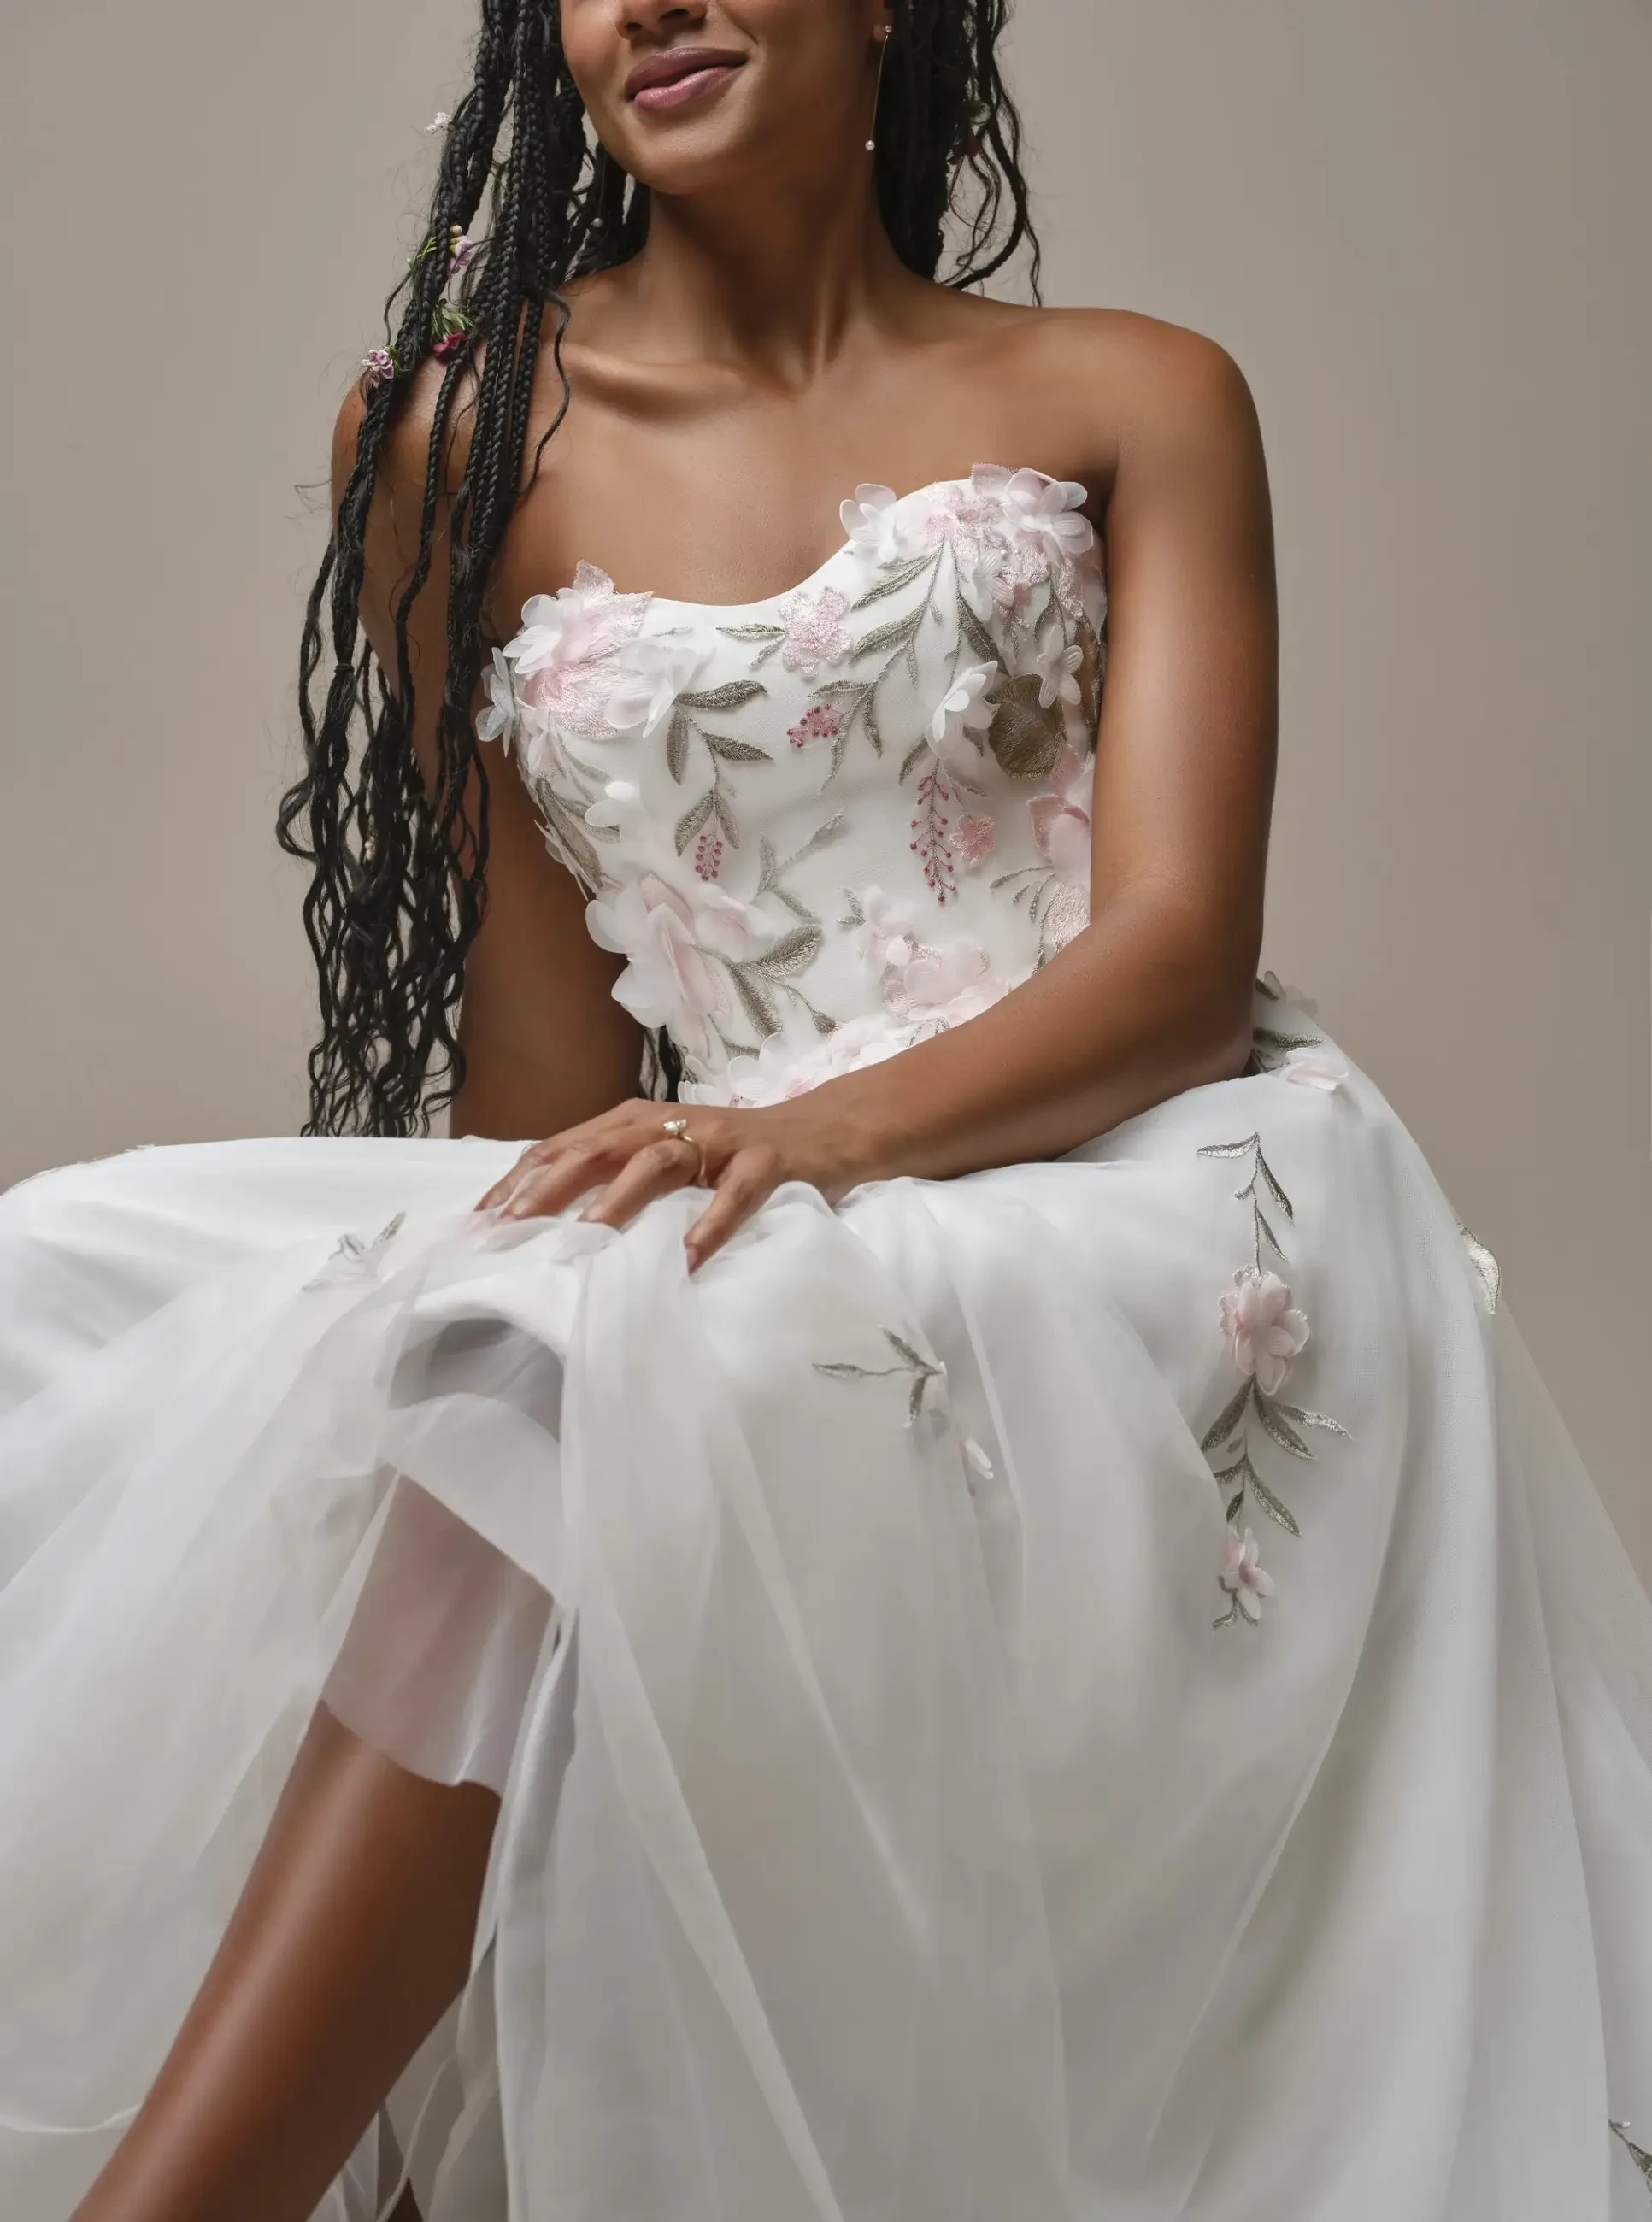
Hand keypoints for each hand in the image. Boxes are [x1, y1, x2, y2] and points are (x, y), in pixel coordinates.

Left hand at [473, 1095, 873, 1270]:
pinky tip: (690, 1256)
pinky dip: (712, 1223)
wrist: (820, 1131)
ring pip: (659, 1162)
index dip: (518, 1181)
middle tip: (508, 1228)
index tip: (476, 1222)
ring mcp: (719, 1141)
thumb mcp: (662, 1159)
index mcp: (634, 1123)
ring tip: (587, 1235)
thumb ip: (611, 1179)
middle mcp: (668, 1124)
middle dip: (548, 1187)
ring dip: (620, 1198)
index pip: (563, 1147)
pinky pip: (736, 1193)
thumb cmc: (728, 1156)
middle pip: (597, 1148)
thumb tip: (539, 1222)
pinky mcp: (765, 1161)